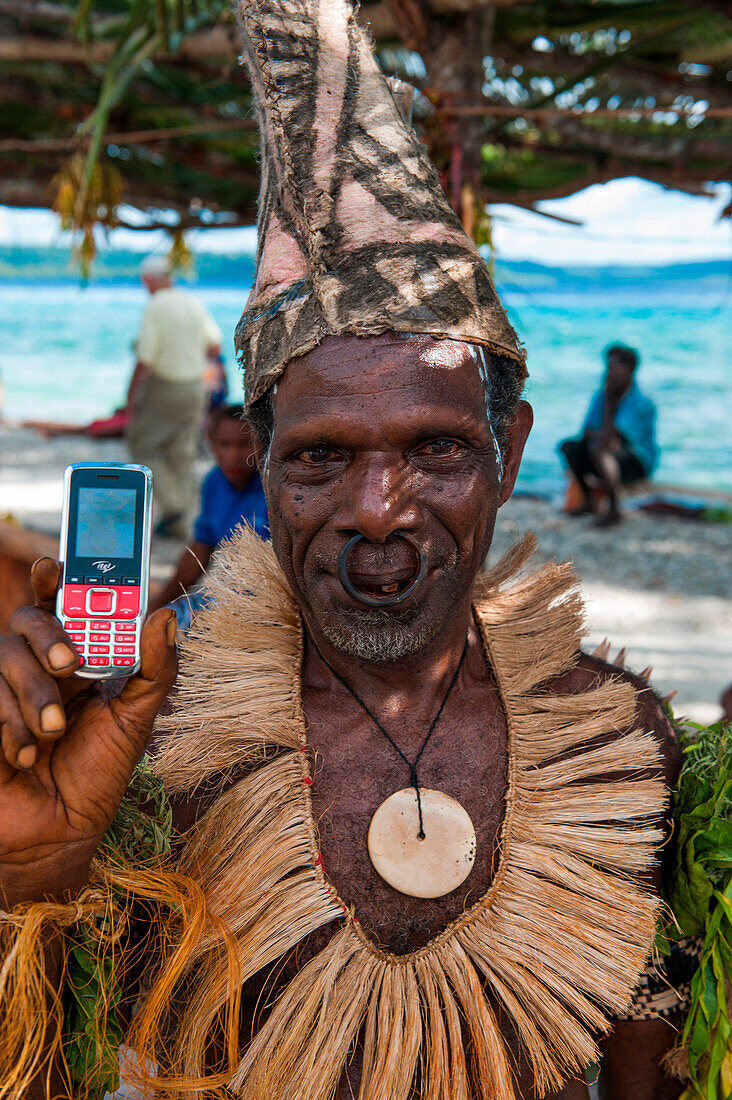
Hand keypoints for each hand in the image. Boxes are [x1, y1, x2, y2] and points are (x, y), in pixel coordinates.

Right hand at [0, 559, 176, 904]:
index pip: (56, 605)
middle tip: (68, 666)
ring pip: (2, 660)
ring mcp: (0, 692)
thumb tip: (166, 614)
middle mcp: (32, 668)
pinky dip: (9, 730)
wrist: (57, 837)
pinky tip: (23, 758)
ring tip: (52, 735)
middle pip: (24, 622)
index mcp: (72, 660)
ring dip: (32, 699)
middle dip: (46, 639)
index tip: (54, 566)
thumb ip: (155, 668)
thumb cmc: (96, 776)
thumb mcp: (136, 720)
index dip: (52, 580)